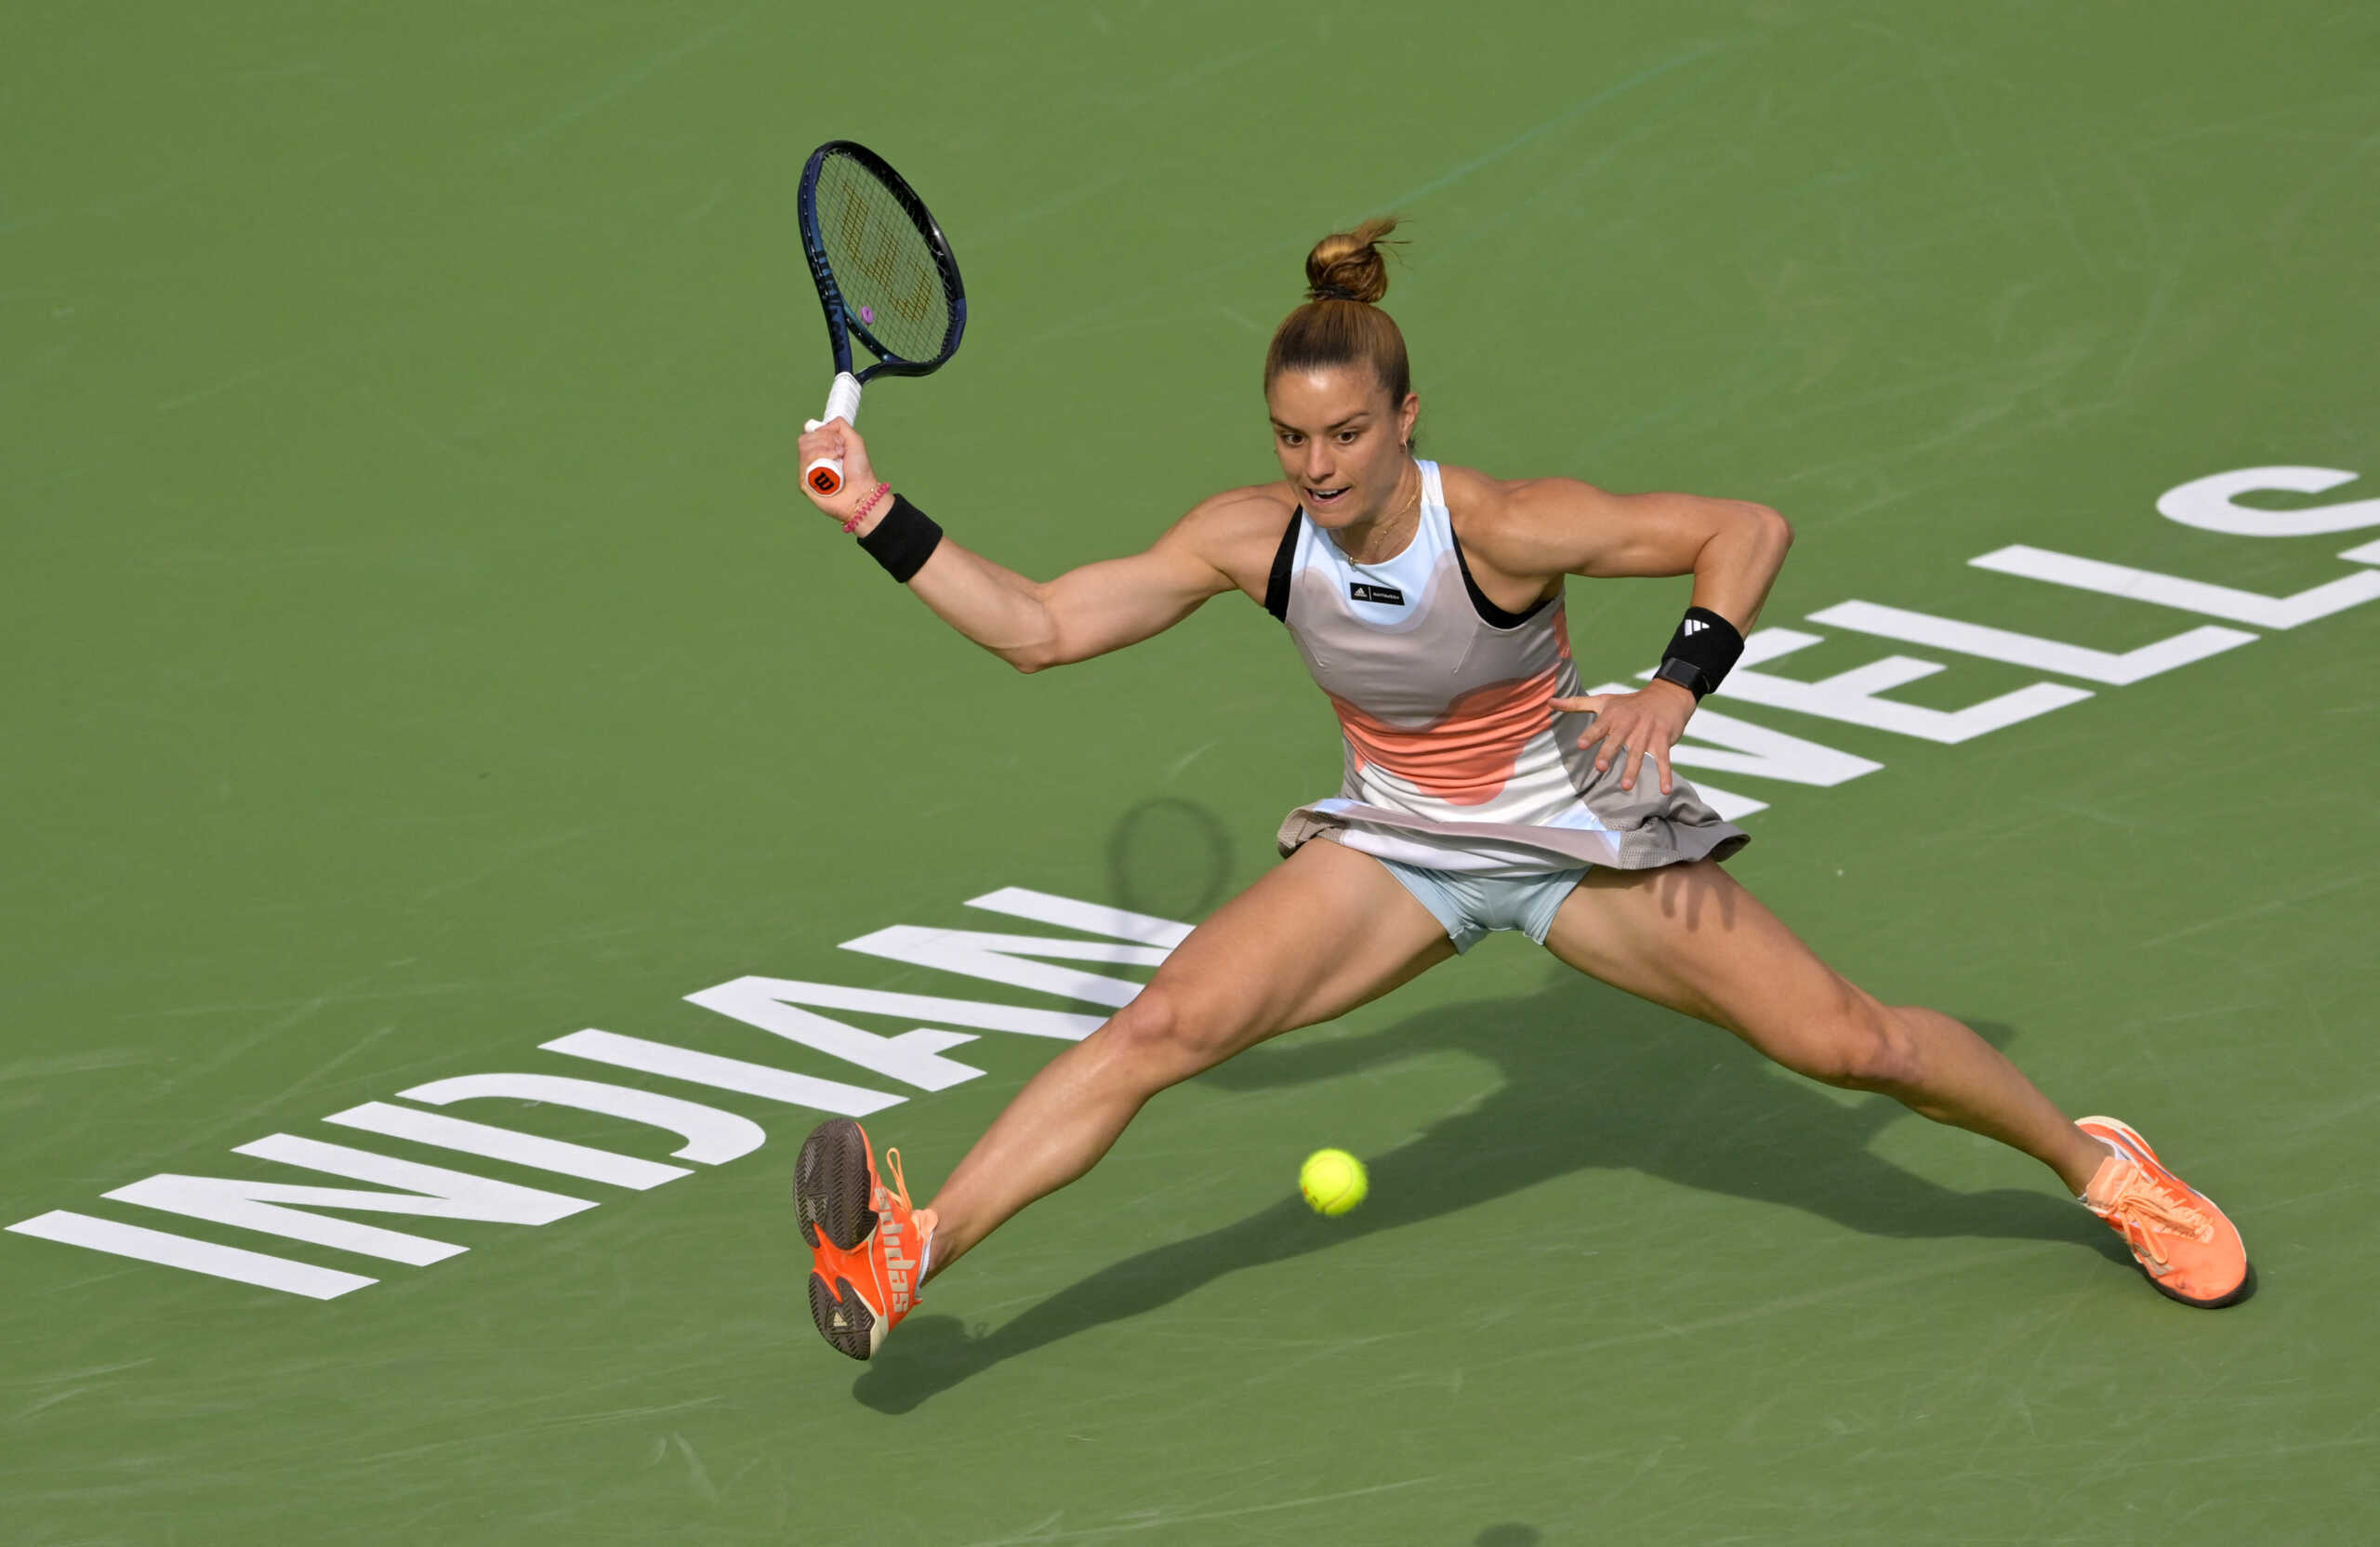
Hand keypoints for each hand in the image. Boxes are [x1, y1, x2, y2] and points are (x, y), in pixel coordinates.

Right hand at [795, 417, 884, 529]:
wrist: (862, 492)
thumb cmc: (860, 470)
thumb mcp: (855, 440)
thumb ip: (840, 425)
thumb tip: (822, 425)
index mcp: (821, 450)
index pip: (809, 433)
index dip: (822, 432)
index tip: (838, 440)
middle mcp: (812, 460)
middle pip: (804, 439)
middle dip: (825, 440)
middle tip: (840, 450)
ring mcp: (808, 472)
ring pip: (803, 448)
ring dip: (824, 449)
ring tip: (838, 458)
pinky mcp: (805, 483)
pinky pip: (804, 463)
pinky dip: (819, 459)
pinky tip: (831, 467)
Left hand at [1551, 679, 1695, 793]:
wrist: (1666, 695)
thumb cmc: (1629, 702)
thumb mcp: (1603, 701)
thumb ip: (1575, 704)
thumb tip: (1549, 702)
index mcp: (1612, 716)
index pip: (1599, 726)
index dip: (1591, 735)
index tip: (1581, 744)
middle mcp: (1629, 725)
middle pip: (1617, 740)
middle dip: (1609, 752)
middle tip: (1600, 767)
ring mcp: (1646, 734)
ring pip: (1638, 753)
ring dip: (1633, 769)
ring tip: (1625, 786)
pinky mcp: (1663, 741)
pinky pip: (1664, 760)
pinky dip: (1665, 774)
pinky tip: (1664, 790)